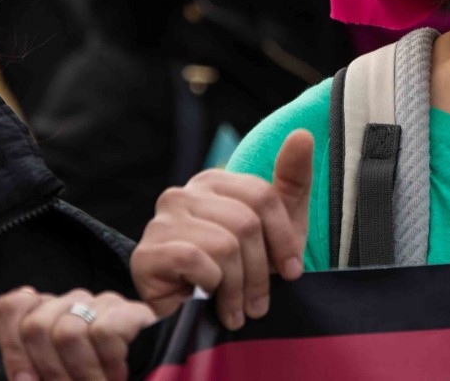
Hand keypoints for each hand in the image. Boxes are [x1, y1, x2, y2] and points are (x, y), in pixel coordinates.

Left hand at [0, 286, 153, 380]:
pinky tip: (118, 373)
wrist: (155, 380)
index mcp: (50, 316)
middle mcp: (75, 302)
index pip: (12, 307)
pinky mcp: (133, 311)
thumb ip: (34, 371)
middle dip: (49, 369)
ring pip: (67, 331)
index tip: (25, 378)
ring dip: (81, 372)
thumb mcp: (61, 377)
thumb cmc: (101, 380)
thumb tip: (21, 376)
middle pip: (36, 325)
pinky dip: (108, 362)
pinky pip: (104, 332)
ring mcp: (106, 304)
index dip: (11, 345)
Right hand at [131, 130, 313, 329]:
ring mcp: (161, 221)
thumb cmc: (240, 266)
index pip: (262, 197)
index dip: (283, 238)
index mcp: (213, 182)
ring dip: (237, 286)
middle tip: (259, 302)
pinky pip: (195, 260)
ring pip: (224, 245)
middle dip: (260, 270)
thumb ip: (292, 179)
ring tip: (236, 307)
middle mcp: (183, 194)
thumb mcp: (280, 223)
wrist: (192, 314)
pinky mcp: (146, 252)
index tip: (292, 271)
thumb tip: (302, 134)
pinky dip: (210, 284)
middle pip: (245, 223)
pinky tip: (205, 298)